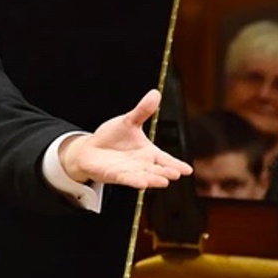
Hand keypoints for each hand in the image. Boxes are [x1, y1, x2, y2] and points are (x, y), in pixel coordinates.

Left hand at [59, 89, 192, 188]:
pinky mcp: (114, 175)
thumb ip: (143, 110)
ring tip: (163, 181)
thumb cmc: (112, 137)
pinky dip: (134, 181)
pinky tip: (142, 183)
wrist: (90, 148)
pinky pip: (126, 179)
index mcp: (148, 152)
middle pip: (157, 170)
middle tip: (175, 174)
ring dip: (153, 179)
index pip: (165, 159)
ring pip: (144, 176)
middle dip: (166, 172)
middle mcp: (141, 164)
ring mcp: (129, 171)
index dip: (177, 164)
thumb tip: (155, 93)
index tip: (187, 170)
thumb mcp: (129, 121)